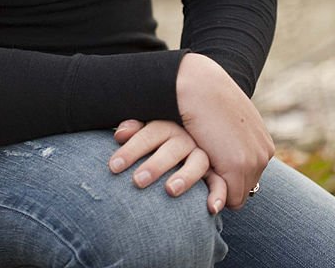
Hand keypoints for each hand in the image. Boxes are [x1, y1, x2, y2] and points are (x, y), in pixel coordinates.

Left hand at [108, 119, 226, 213]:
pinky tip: (211, 209)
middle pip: (171, 148)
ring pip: (197, 162)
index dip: (131, 149)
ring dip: (185, 176)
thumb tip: (119, 134)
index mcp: (166, 126)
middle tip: (137, 181)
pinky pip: (220, 181)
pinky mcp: (216, 171)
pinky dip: (218, 194)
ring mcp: (202, 153)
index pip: (148, 134)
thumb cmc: (160, 136)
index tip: (114, 166)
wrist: (196, 132)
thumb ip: (134, 129)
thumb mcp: (148, 129)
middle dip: (154, 164)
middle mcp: (186, 138)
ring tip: (170, 191)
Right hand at [176, 52, 274, 208]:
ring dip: (218, 187)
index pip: (249, 178)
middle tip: (205, 162)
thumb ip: (235, 138)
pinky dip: (212, 191)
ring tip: (202, 164)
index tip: (211, 160)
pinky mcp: (237, 167)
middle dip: (224, 182)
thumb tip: (226, 148)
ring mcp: (253, 161)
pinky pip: (227, 199)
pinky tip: (200, 168)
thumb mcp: (229, 120)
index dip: (227, 174)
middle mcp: (264, 154)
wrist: (200, 84)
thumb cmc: (207, 99)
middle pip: (244, 189)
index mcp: (264, 144)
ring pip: (236, 196)